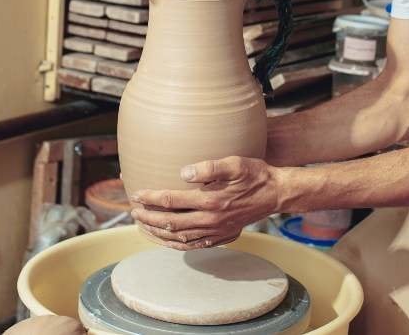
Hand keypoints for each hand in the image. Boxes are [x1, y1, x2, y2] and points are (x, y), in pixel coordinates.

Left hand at [130, 156, 283, 250]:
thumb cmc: (255, 175)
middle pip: (170, 222)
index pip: (171, 201)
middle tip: (133, 210)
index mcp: (211, 201)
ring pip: (178, 237)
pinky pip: (192, 245)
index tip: (136, 193)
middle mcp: (210, 220)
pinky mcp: (221, 236)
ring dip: (157, 232)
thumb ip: (209, 167)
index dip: (151, 198)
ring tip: (143, 225)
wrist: (275, 193)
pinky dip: (175, 244)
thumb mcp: (235, 163)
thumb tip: (183, 172)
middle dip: (148, 217)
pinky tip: (166, 239)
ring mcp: (215, 231)